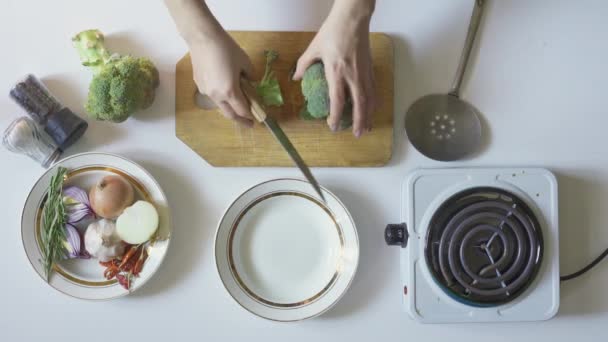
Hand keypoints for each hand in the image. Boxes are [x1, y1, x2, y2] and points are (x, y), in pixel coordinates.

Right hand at [189, 32, 253, 126]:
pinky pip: (212, 95)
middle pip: (229, 114)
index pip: (242, 110)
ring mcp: (205, 91)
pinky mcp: (199, 84)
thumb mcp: (245, 62)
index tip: (256, 119)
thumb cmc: (226, 48)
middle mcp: (216, 95)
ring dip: (230, 107)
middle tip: (248, 123)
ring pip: (220, 105)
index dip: (250, 116)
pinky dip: (221, 96)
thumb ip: (250, 77)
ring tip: (238, 102)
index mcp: (230, 91)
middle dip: (240, 120)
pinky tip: (224, 86)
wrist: (202, 38)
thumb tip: (250, 83)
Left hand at [293, 0, 375, 136]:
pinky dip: (373, 102)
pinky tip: (371, 109)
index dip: (336, 116)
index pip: (338, 100)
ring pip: (369, 99)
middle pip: (359, 105)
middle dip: (359, 122)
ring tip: (367, 128)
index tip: (333, 126)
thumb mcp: (314, 48)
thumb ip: (304, 64)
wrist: (353, 19)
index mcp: (336, 72)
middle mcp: (353, 76)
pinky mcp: (370, 69)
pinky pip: (373, 90)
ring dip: (369, 115)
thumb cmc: (332, 32)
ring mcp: (364, 73)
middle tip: (357, 135)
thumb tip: (296, 78)